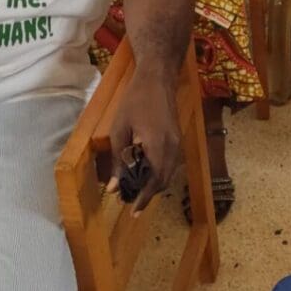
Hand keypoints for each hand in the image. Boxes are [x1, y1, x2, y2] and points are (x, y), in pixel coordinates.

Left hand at [106, 71, 180, 212]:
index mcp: (157, 146)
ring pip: (169, 173)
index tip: (133, 211)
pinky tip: (146, 172)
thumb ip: (117, 160)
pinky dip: (160, 173)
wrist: (157, 79)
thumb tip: (113, 186)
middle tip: (130, 201)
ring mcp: (178, 143)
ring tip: (136, 189)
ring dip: (154, 184)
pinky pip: (171, 163)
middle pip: (164, 180)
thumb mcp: (119, 129)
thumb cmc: (134, 101)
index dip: (144, 199)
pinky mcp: (178, 139)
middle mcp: (173, 148)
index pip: (154, 181)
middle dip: (149, 194)